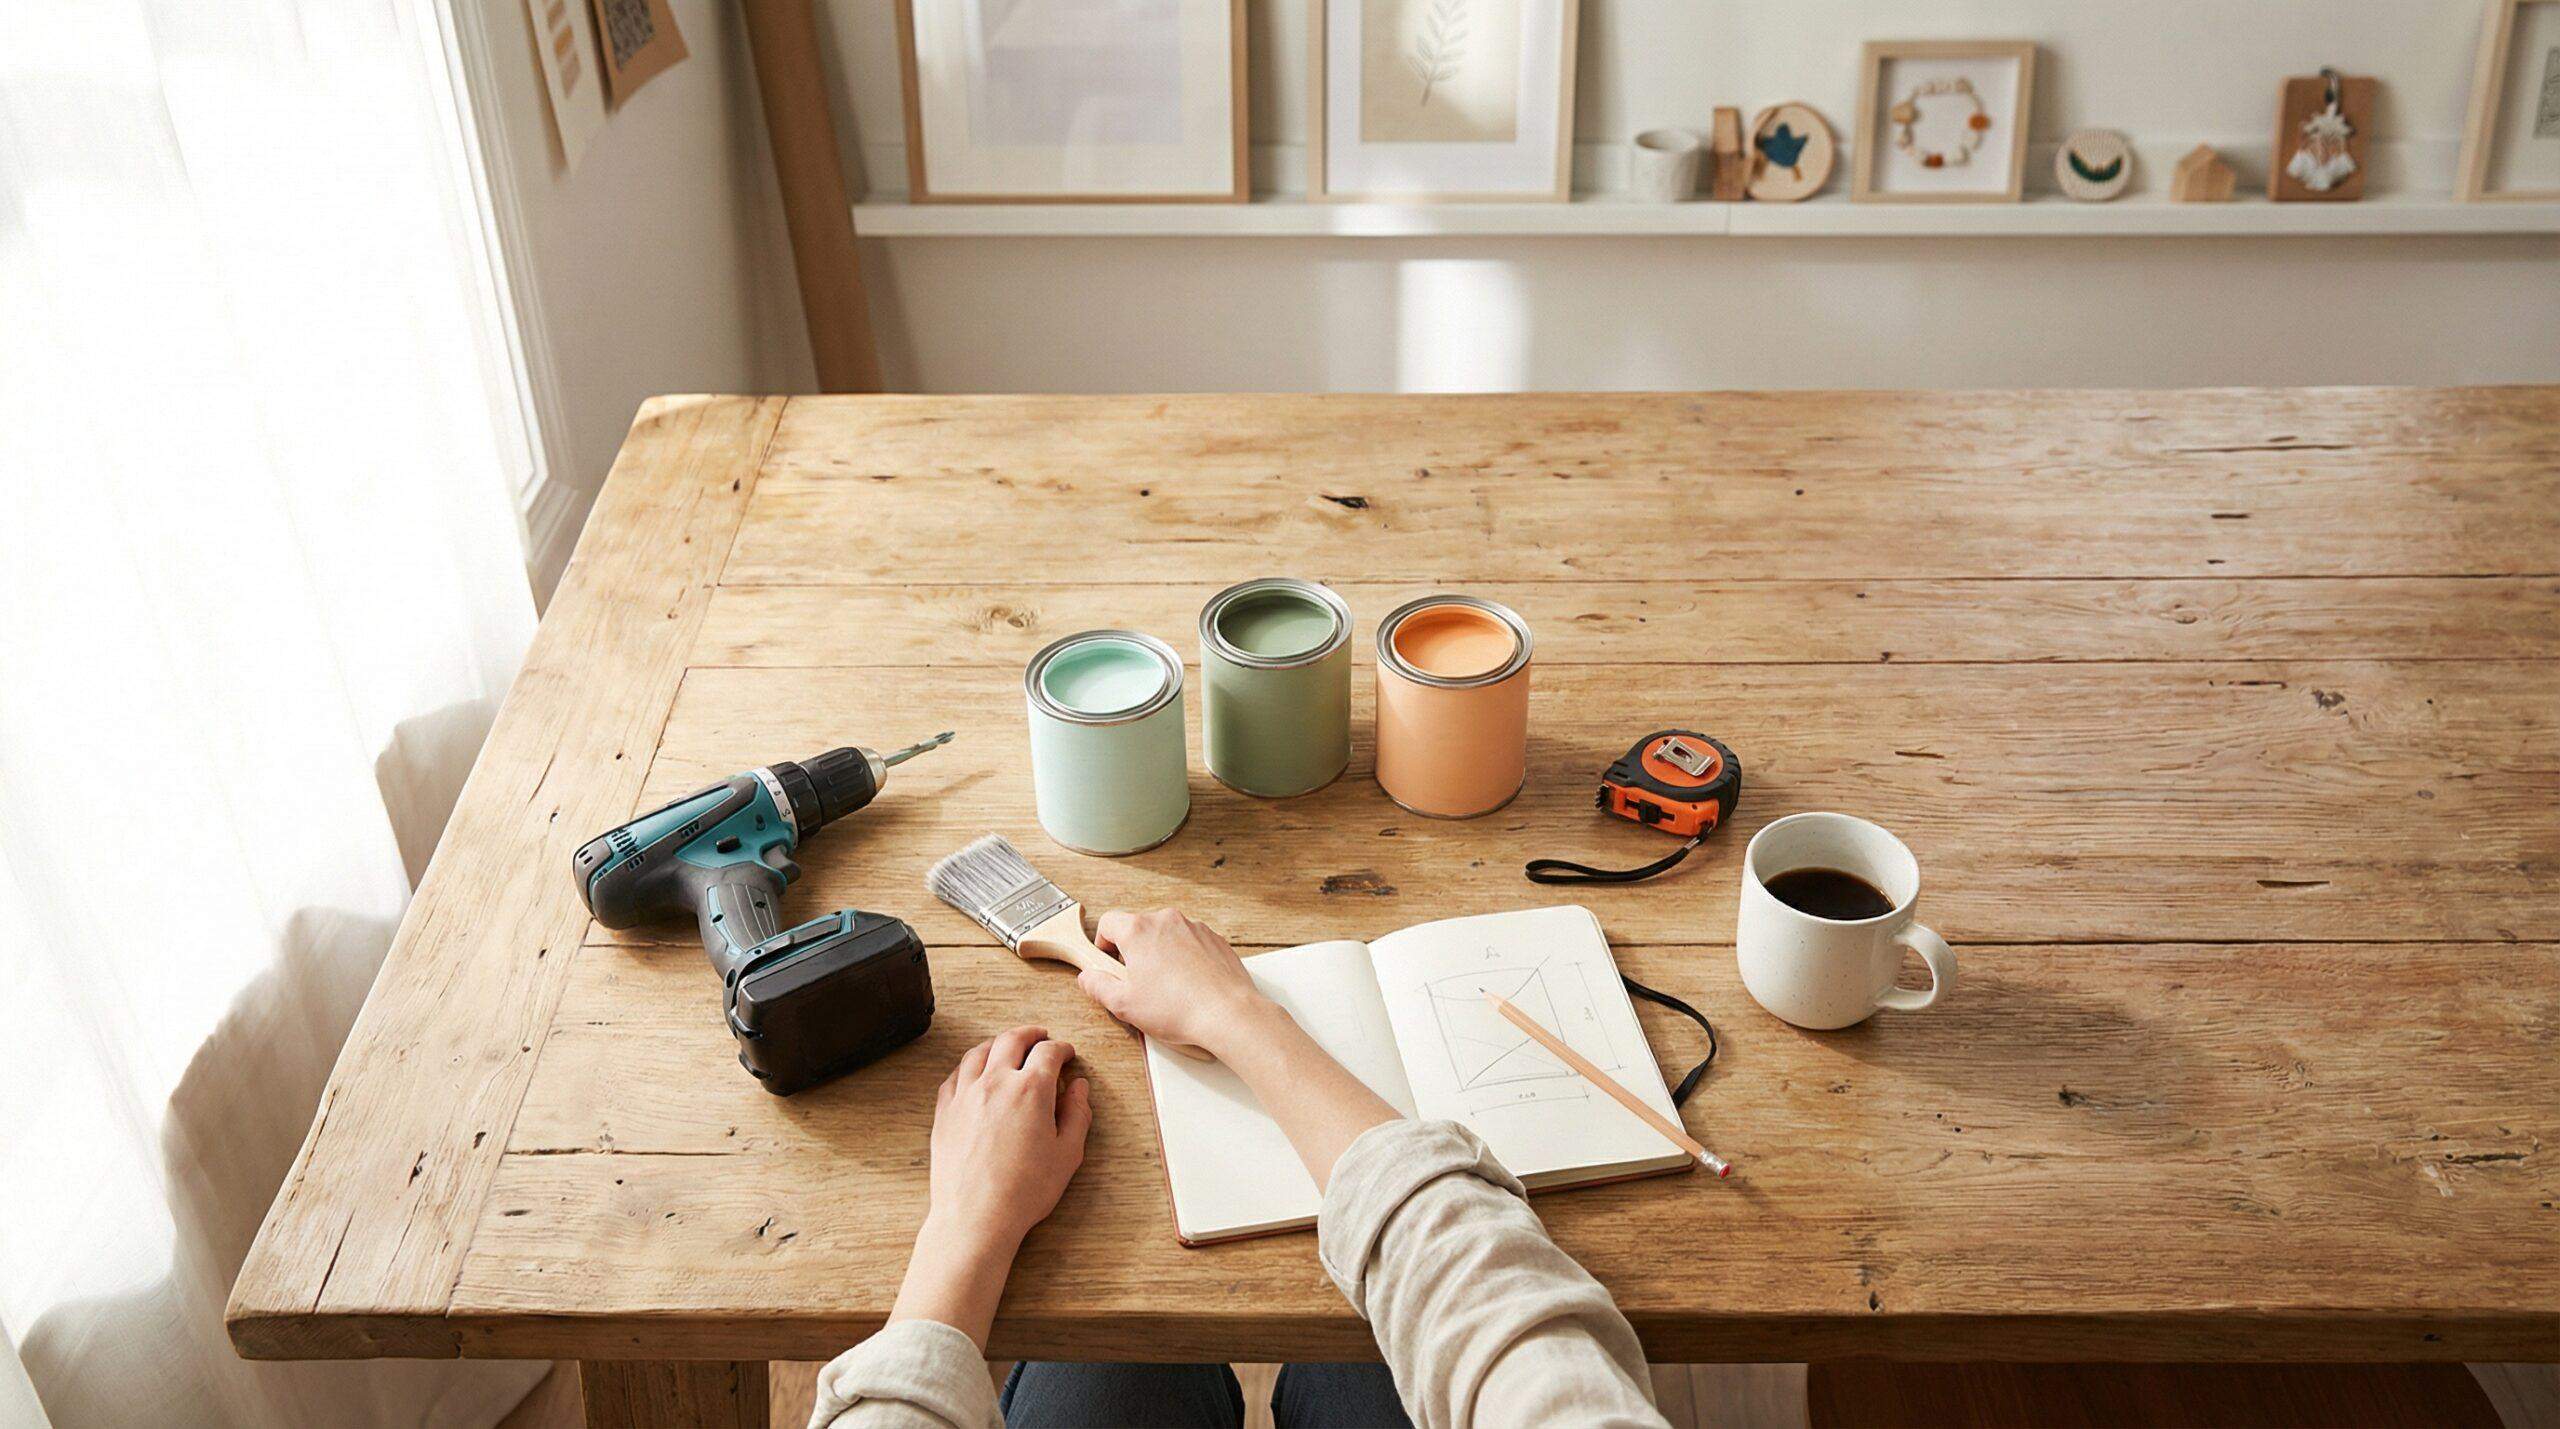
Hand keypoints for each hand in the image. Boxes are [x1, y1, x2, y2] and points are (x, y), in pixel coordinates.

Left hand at [891, 1026, 1091, 1346]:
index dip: (1062, 1048)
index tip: (1067, 1054)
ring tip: (1006, 1046)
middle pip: (1012, 1040)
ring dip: (997, 1043)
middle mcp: (995, 1082)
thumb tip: (1079, 1087)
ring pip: (979, 1052)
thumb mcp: (1067, 1154)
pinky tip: (974, 1071)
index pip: (1049, 1052)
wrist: (976, 1217)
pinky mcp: (944, 1112)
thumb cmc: (1024, 1191)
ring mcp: (965, 1095)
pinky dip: (969, 1065)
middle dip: (1031, 1034)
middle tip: (1040, 1036)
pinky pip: (955, 1075)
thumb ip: (1077, 1114)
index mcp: (1031, 1089)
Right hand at [1085, 908, 1277, 1058]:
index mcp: (1138, 930)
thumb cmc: (1178, 1009)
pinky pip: (1190, 944)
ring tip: (1166, 989)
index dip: (1103, 944)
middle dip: (1133, 953)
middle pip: (1138, 928)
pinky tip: (1188, 986)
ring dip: (1160, 956)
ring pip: (1165, 936)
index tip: (1109, 963)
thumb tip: (1089, 977)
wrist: (1228, 1013)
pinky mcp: (1214, 940)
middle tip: (1136, 983)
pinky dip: (1185, 959)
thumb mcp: (1124, 1005)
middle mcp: (1166, 921)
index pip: (1108, 923)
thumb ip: (1098, 986)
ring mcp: (1194, 928)